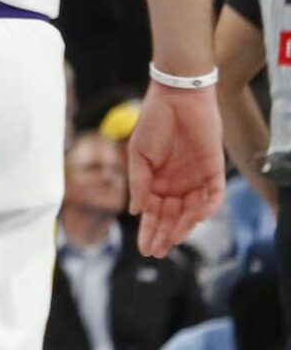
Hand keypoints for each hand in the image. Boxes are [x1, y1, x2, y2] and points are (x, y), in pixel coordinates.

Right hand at [129, 82, 224, 256]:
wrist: (178, 97)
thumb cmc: (153, 122)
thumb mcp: (138, 154)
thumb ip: (138, 182)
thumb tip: (135, 211)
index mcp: (155, 181)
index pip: (153, 213)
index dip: (149, 231)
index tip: (144, 249)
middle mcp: (176, 184)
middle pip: (171, 217)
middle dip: (164, 235)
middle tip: (157, 252)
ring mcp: (195, 179)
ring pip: (192, 211)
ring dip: (183, 226)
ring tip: (173, 240)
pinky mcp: (214, 170)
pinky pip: (213, 195)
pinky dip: (206, 207)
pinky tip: (195, 217)